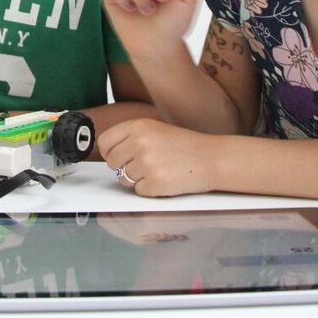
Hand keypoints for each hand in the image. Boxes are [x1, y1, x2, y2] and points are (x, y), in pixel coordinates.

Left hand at [99, 118, 215, 197]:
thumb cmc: (185, 146)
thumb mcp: (155, 129)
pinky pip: (139, 191)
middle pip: (112, 163)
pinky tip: (164, 179)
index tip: (117, 157)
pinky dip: (149, 189)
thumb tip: (108, 153)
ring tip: (157, 171)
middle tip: (142, 166)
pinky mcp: (155, 183)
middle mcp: (140, 143)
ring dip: (137, 179)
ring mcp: (147, 163)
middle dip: (123, 168)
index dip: (109, 153)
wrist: (212, 158)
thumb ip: (131, 137)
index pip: (105, 142)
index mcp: (139, 126)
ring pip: (123, 179)